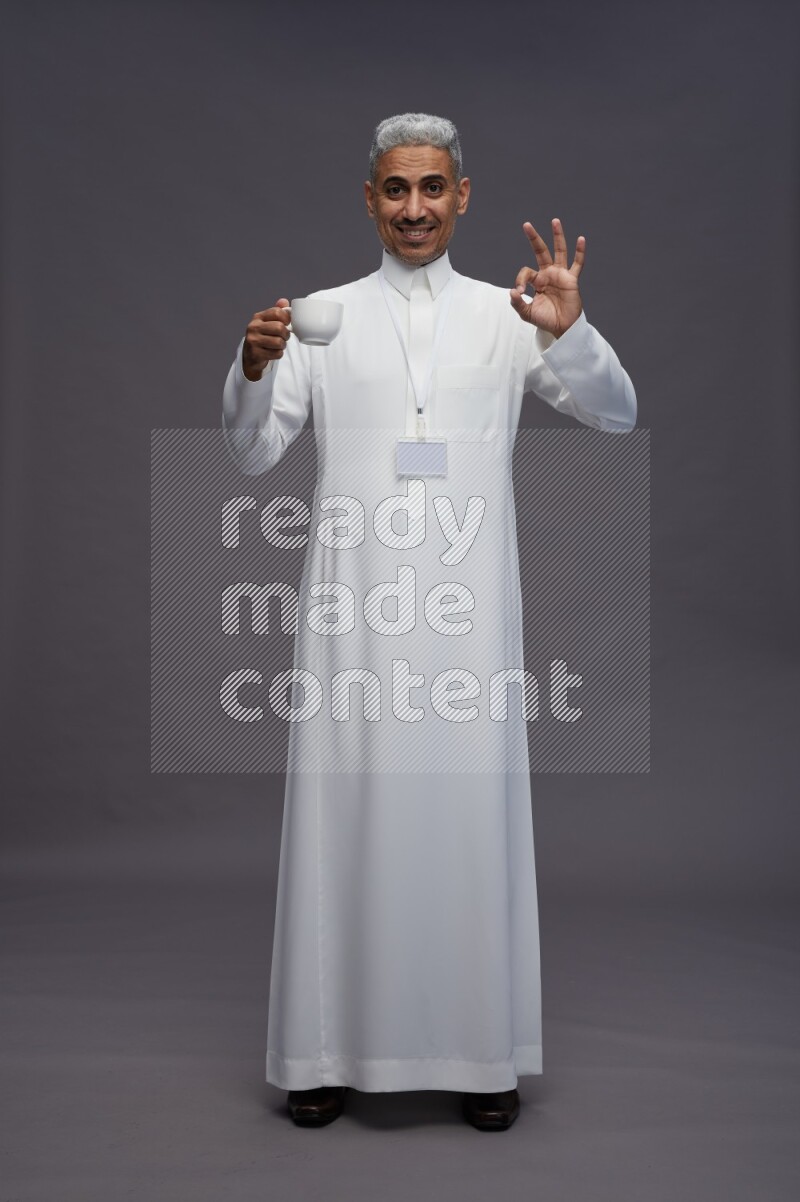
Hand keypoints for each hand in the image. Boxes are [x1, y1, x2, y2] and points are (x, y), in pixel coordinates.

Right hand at [242, 298, 290, 379]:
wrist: (250, 356)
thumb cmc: (263, 337)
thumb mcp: (268, 322)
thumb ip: (277, 312)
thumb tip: (284, 301)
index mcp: (258, 317)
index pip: (277, 312)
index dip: (287, 318)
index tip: (287, 324)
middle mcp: (253, 327)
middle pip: (279, 327)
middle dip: (286, 334)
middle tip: (284, 337)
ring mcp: (253, 340)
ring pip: (279, 342)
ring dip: (283, 345)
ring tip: (278, 345)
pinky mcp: (255, 353)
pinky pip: (276, 353)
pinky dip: (278, 354)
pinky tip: (273, 352)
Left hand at [509, 219, 583, 337]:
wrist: (562, 328)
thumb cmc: (545, 320)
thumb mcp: (527, 313)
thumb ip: (517, 303)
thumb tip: (513, 291)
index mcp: (537, 281)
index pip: (526, 272)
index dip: (520, 280)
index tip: (520, 293)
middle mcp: (548, 274)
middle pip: (541, 251)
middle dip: (534, 238)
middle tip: (526, 225)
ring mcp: (561, 275)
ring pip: (560, 251)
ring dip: (557, 236)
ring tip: (555, 221)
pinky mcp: (572, 280)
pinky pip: (577, 263)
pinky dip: (580, 252)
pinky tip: (581, 239)